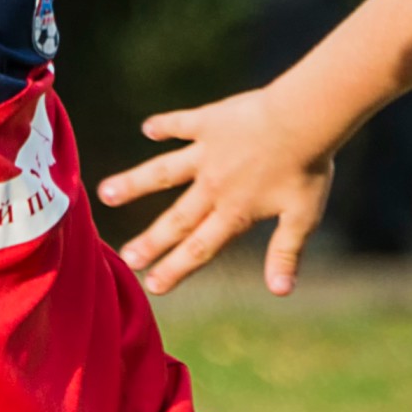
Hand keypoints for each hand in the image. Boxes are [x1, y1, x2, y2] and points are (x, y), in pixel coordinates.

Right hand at [100, 89, 338, 296]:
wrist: (303, 119)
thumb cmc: (307, 169)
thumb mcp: (302, 217)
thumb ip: (285, 253)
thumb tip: (280, 292)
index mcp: (235, 212)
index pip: (200, 248)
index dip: (175, 268)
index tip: (152, 285)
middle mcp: (213, 186)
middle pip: (176, 219)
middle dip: (150, 242)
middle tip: (125, 257)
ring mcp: (207, 153)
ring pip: (162, 172)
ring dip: (134, 183)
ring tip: (105, 194)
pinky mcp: (208, 122)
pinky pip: (181, 124)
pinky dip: (164, 125)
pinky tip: (148, 127)